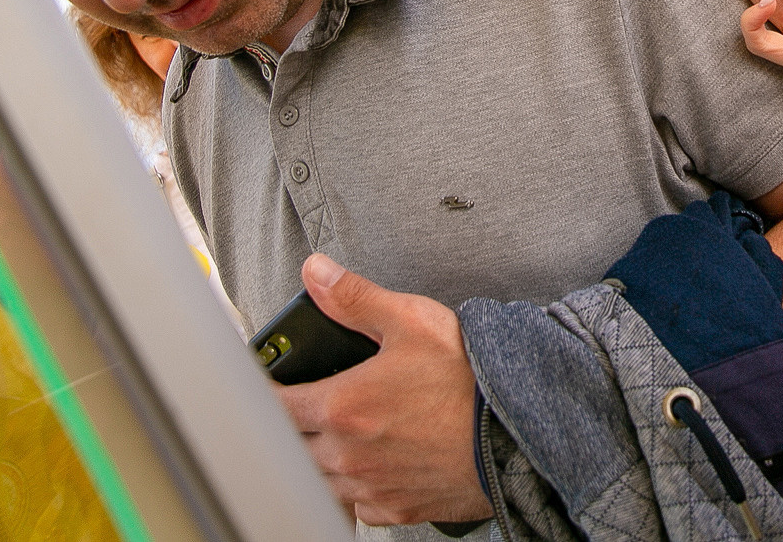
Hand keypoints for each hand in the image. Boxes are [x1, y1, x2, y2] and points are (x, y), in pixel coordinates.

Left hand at [275, 255, 491, 526]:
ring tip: (336, 434)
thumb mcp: (413, 322)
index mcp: (342, 407)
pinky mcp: (395, 509)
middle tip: (304, 404)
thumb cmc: (469, 380)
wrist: (517, 432)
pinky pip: (355, 505)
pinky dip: (352, 487)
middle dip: (291, 424)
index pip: (274, 404)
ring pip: (319, 479)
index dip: (265, 391)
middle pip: (291, 445)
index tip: (266, 383)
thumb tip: (316, 273)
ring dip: (318, 456)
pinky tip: (368, 465)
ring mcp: (370, 486)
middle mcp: (347, 455)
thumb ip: (356, 298)